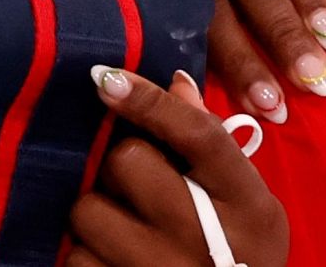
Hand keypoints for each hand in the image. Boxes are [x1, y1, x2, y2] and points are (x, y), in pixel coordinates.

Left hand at [67, 68, 287, 266]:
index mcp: (246, 203)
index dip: (150, 100)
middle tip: (134, 179)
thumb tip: (175, 82)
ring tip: (123, 224)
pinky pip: (73, 258)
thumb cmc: (245, 255)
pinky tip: (110, 257)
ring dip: (97, 211)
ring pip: (89, 210)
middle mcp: (202, 235)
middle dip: (121, 163)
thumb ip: (214, 146)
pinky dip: (84, 253)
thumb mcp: (251, 203)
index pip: (197, 134)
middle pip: (129, 162)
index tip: (107, 78)